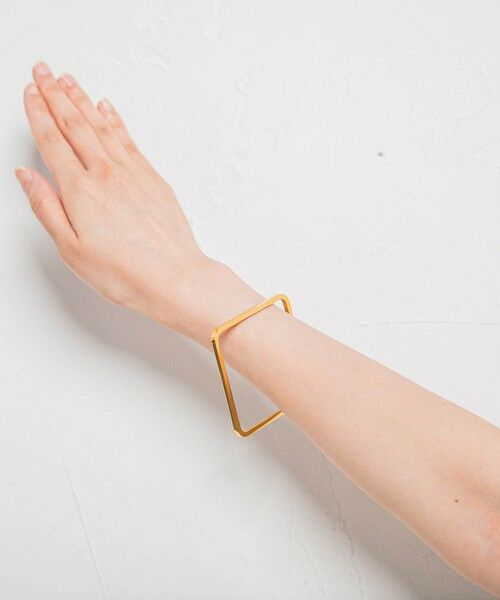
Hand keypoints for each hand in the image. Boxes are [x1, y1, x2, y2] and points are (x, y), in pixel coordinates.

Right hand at [16, 62, 258, 343]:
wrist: (174, 277)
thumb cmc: (125, 272)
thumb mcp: (71, 249)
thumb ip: (46, 207)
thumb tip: (26, 176)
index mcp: (80, 190)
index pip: (52, 141)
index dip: (38, 112)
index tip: (30, 91)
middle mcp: (106, 173)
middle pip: (75, 124)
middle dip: (56, 94)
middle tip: (44, 71)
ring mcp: (133, 172)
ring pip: (101, 125)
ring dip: (82, 99)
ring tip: (69, 80)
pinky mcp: (153, 178)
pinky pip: (128, 138)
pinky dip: (114, 119)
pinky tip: (107, 108)